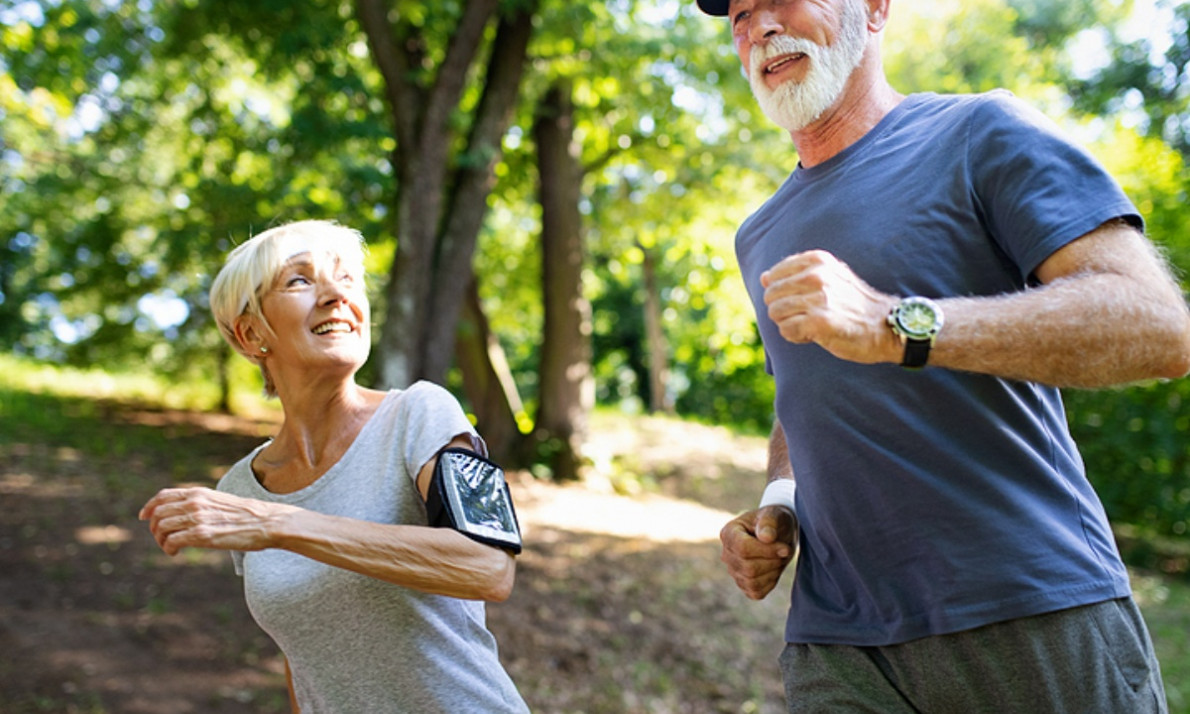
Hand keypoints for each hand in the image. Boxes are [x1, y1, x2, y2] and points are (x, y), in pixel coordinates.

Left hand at [138, 487, 294, 555]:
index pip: (163, 496)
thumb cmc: (248, 515)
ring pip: (162, 528)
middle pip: (158, 513)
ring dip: (161, 541)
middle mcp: (194, 503)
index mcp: (198, 493)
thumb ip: (202, 504)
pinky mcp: (202, 535)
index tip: (143, 517)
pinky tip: (175, 553)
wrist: (266, 522)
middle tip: (161, 539)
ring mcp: (197, 518)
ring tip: (170, 548)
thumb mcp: (220, 501)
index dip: (149, 506)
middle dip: (154, 528)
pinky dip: (168, 549)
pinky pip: (172, 541)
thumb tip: (188, 513)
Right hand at [719, 505, 797, 599]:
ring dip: (773, 572)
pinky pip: (756, 592)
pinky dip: (770, 583)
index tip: (785, 548)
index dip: (767, 551)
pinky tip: (774, 569)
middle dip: (773, 561)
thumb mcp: (774, 514)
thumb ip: (769, 522)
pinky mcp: (743, 584)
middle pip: (748, 568)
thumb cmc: (775, 521)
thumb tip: (766, 538)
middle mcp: (727, 553)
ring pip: (752, 582)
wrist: (779, 534)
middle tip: (784, 551)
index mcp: (729, 533)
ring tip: (778, 558)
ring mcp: (733, 571)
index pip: (743, 549)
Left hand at [762, 250, 898, 363]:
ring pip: (775, 313)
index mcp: (817, 261)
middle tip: (808, 316)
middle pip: (771, 295)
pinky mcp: (819, 322)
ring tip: (811, 325)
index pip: (774, 275)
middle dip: (784, 310)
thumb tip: (763, 278)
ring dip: (789, 324)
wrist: (886, 326)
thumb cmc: (853, 304)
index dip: (783, 293)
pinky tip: (813, 335)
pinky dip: (796, 336)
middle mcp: (817, 276)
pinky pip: (786, 330)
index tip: (804, 300)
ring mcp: (818, 299)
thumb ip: (795, 275)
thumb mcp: (829, 278)